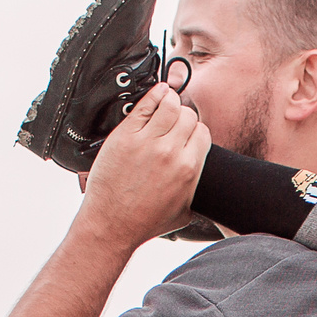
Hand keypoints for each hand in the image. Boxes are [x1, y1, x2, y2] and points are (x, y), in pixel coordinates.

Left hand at [75, 86, 210, 249]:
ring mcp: (147, 142)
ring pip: (169, 104)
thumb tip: (198, 177)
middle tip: (176, 119)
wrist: (113, 224)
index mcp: (188, 170)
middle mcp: (170, 153)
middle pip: (187, 115)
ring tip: (167, 102)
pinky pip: (144, 105)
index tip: (189, 131)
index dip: (196, 130)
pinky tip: (156, 92)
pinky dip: (154, 94)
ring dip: (170, 100)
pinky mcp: (126, 136)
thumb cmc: (144, 221)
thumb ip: (194, 187)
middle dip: (184, 115)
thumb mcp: (184, 209)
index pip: (202, 133)